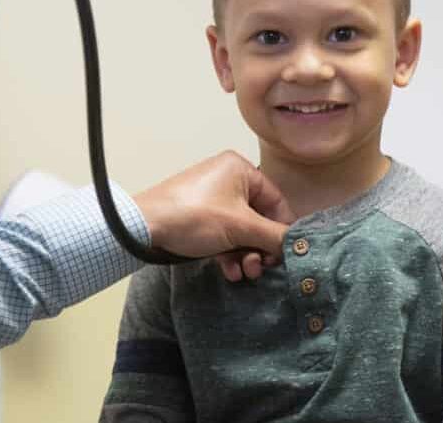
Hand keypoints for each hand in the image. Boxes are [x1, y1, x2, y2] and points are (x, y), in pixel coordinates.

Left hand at [133, 151, 293, 278]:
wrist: (143, 228)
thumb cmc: (193, 217)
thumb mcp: (240, 227)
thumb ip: (274, 235)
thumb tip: (299, 244)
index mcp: (241, 170)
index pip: (276, 201)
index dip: (283, 229)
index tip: (285, 254)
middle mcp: (228, 180)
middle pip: (259, 218)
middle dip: (261, 247)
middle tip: (260, 267)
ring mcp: (212, 200)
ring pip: (242, 231)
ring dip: (246, 255)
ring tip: (244, 273)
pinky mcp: (199, 218)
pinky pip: (224, 236)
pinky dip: (230, 254)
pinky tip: (230, 272)